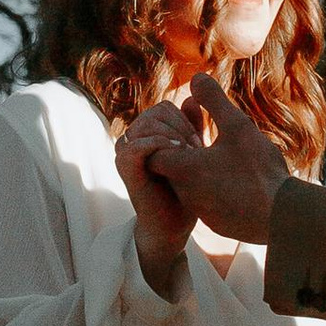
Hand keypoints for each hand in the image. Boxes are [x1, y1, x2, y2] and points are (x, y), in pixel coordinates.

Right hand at [115, 111, 194, 299]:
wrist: (173, 226)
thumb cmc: (185, 193)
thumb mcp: (193, 154)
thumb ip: (191, 127)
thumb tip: (192, 99)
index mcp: (148, 135)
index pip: (165, 108)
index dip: (186, 120)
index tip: (200, 144)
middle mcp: (134, 140)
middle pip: (157, 112)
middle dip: (182, 128)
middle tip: (197, 151)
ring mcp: (127, 153)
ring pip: (146, 124)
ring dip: (172, 135)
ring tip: (187, 155)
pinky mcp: (125, 168)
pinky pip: (135, 145)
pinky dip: (157, 144)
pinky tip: (176, 153)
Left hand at [130, 73, 289, 244]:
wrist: (283, 216)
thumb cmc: (259, 169)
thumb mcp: (238, 126)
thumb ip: (213, 101)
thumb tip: (195, 78)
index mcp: (183, 168)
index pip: (153, 152)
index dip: (169, 139)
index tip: (190, 134)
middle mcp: (185, 193)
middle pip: (170, 170)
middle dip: (185, 155)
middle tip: (208, 143)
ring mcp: (201, 212)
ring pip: (189, 187)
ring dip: (201, 173)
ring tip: (227, 162)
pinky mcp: (216, 224)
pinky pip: (207, 204)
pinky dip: (216, 191)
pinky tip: (240, 182)